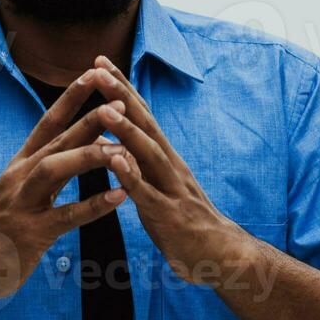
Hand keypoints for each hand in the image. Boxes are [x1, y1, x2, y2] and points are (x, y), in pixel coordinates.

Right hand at [0, 70, 129, 302]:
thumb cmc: (5, 225)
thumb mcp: (26, 188)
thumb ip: (55, 165)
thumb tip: (92, 141)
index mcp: (21, 164)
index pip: (48, 122)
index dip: (71, 97)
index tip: (94, 73)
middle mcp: (20, 176)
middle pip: (56, 140)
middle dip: (88, 120)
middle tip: (118, 103)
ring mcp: (24, 204)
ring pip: (55, 170)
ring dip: (89, 157)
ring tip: (122, 150)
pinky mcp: (32, 233)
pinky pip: (66, 216)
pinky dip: (93, 206)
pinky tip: (119, 197)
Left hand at [86, 56, 246, 285]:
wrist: (222, 256)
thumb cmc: (185, 222)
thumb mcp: (160, 186)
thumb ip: (140, 165)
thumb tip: (112, 144)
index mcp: (164, 158)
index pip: (141, 115)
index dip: (121, 88)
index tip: (100, 63)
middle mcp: (170, 165)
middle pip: (144, 123)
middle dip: (120, 95)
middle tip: (98, 68)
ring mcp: (171, 189)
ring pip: (148, 154)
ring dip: (126, 130)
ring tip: (105, 109)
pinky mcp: (169, 217)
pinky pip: (147, 194)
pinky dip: (130, 176)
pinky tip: (115, 161)